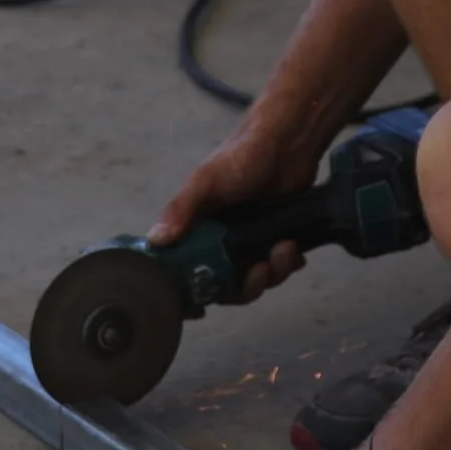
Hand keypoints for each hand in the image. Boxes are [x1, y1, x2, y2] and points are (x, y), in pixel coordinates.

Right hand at [148, 119, 319, 301]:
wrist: (289, 141)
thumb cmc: (242, 156)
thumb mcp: (206, 181)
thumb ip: (181, 209)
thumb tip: (155, 240)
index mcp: (197, 229)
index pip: (188, 272)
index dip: (195, 292)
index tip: (205, 308)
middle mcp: (221, 240)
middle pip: (228, 285)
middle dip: (246, 286)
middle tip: (259, 271)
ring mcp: (250, 240)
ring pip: (258, 278)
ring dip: (274, 272)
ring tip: (284, 248)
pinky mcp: (276, 237)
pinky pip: (282, 266)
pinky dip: (289, 263)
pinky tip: (294, 248)